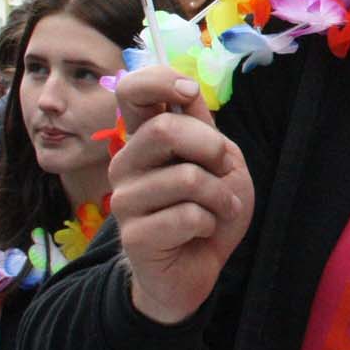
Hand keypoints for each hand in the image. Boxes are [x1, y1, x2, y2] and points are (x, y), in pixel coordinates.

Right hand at [110, 68, 253, 324]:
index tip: (189, 93)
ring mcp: (125, 199)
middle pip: (165, 131)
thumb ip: (204, 129)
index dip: (160, 81)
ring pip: (186, 177)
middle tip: (225, 171)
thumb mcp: (221, 161)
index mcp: (147, 139)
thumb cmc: (210, 208)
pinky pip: (189, 216)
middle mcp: (127, 163)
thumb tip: (186, 96)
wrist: (199, 268)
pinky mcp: (133, 235)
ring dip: (221, 195)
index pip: (132, 92)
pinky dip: (211, 223)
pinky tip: (202, 232)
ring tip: (220, 209)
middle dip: (212, 149)